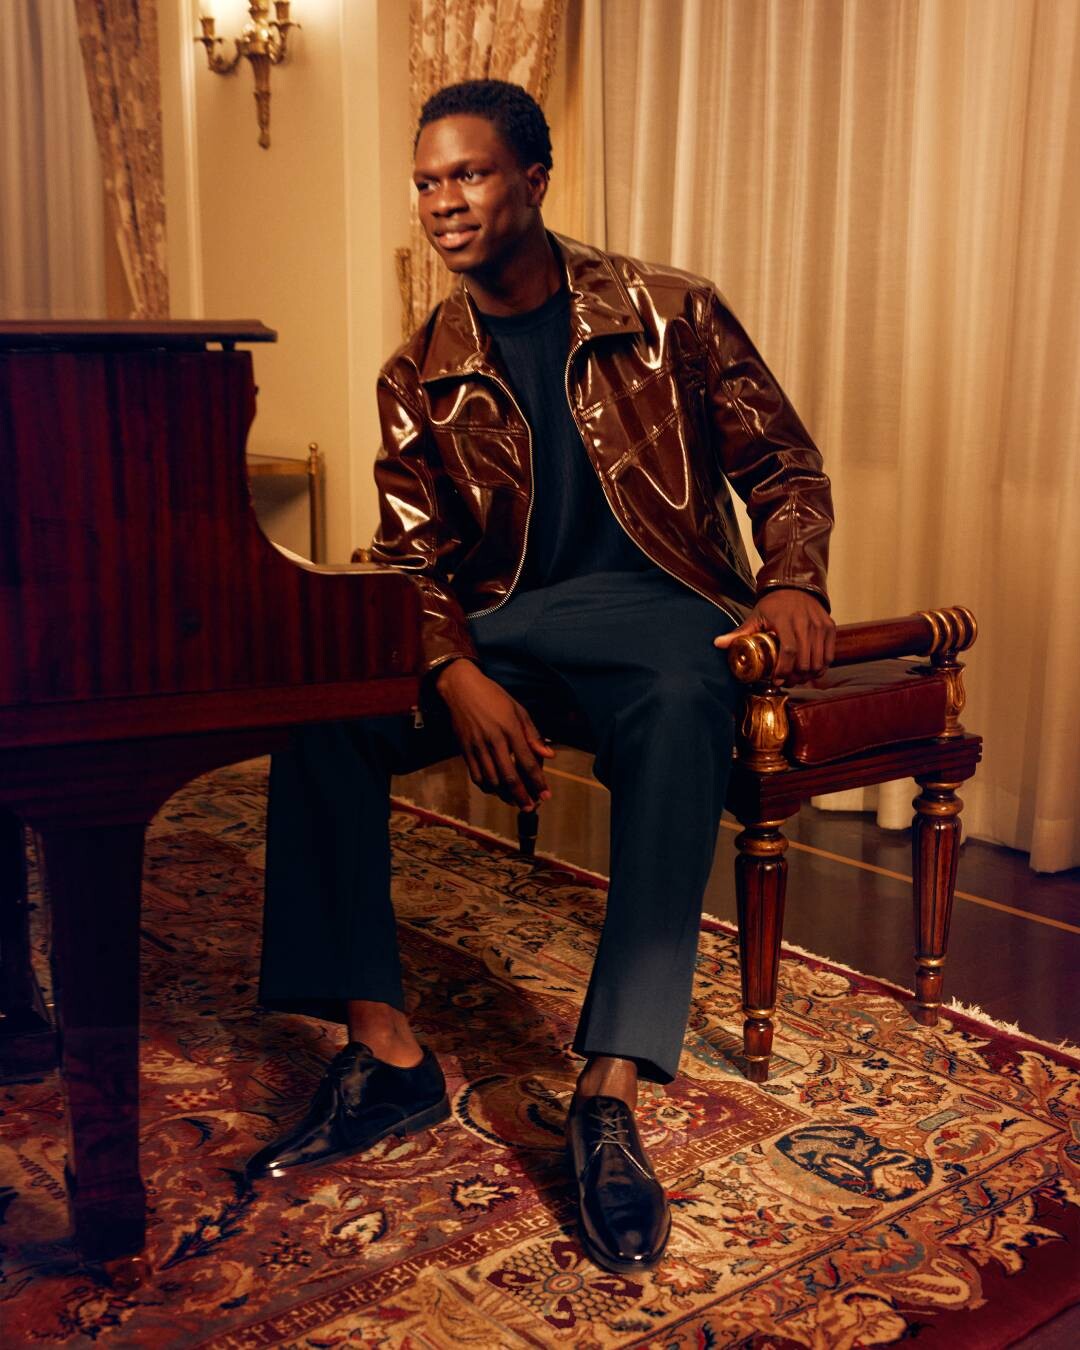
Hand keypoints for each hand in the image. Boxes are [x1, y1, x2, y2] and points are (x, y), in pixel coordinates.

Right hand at [434, 659, 555, 809]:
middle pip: (509, 776)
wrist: (460, 688)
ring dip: (505, 795)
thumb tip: (549, 756)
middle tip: (531, 808)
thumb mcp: (518, 709)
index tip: (546, 795)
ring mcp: (477, 746)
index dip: (538, 782)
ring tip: (515, 802)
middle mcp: (493, 740)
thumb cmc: (493, 696)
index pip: (527, 762)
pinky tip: (496, 791)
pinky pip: (476, 776)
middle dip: (522, 796)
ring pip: (492, 780)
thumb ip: (533, 734)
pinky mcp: (464, 750)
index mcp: (510, 728)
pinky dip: (487, 787)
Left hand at [713, 589, 835, 682]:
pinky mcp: (830, 627)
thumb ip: (739, 632)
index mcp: (784, 620)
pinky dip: (821, 667)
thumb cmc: (774, 605)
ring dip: (808, 675)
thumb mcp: (756, 616)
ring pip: (818, 661)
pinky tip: (810, 671)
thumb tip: (717, 644)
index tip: (776, 680)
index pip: (789, 651)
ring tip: (796, 678)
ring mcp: (820, 625)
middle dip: (795, 677)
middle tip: (785, 682)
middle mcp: (805, 622)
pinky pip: (829, 656)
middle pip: (805, 660)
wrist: (797, 586)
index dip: (783, 670)